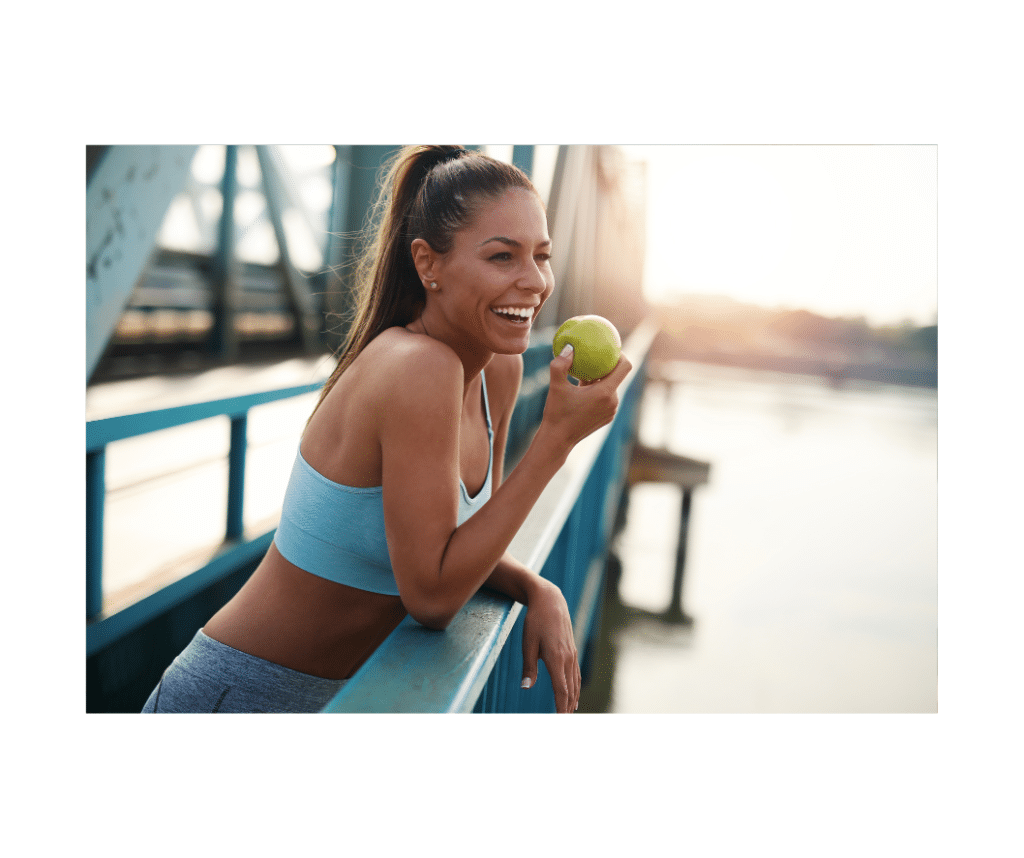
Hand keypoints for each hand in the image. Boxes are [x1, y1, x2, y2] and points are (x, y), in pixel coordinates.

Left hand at [521, 579, 580, 712]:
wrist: (550, 600)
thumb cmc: (535, 621)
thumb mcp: (527, 643)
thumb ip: (528, 667)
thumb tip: (525, 687)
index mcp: (556, 658)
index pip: (561, 690)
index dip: (560, 707)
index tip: (559, 721)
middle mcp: (567, 658)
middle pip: (570, 690)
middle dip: (567, 708)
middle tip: (564, 724)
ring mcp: (572, 654)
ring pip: (575, 683)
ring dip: (572, 701)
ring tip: (569, 715)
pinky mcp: (572, 651)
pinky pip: (575, 674)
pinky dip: (575, 689)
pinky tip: (574, 697)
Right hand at [542, 345, 631, 450]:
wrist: (558, 440)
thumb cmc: (557, 413)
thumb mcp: (556, 386)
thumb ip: (560, 364)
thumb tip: (569, 348)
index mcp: (605, 392)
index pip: (625, 367)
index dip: (620, 355)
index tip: (610, 348)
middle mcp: (613, 402)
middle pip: (617, 377)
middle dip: (606, 366)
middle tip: (593, 356)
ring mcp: (611, 411)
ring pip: (611, 388)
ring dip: (601, 379)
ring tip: (585, 373)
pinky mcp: (607, 418)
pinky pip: (607, 399)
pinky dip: (598, 391)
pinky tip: (583, 389)